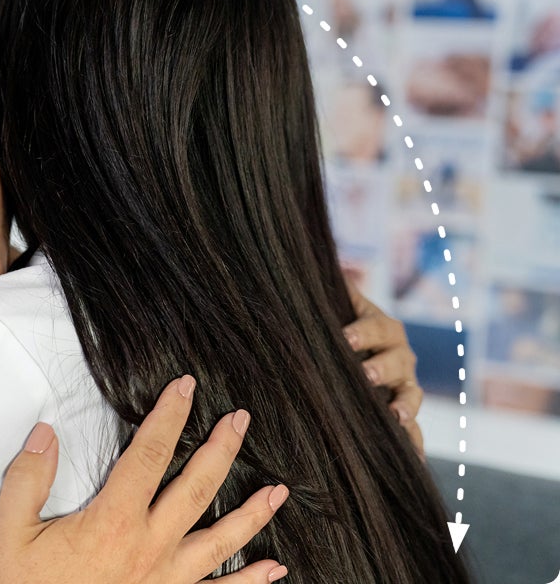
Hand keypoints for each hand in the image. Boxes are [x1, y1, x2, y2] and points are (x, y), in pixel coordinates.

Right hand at [0, 377, 288, 583]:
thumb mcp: (11, 535)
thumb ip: (26, 480)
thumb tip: (45, 435)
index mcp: (114, 521)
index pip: (150, 454)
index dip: (170, 416)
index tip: (185, 389)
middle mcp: (150, 547)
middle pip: (197, 487)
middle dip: (221, 449)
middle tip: (240, 421)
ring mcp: (167, 580)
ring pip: (222, 540)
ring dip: (253, 513)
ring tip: (278, 491)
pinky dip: (251, 581)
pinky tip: (273, 570)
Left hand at [342, 282, 423, 450]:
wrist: (358, 350)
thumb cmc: (340, 325)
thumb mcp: (335, 306)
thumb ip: (331, 289)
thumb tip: (306, 260)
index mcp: (382, 328)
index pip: (375, 327)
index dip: (362, 332)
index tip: (346, 338)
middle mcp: (400, 356)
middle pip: (397, 362)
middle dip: (383, 368)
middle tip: (366, 375)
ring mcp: (405, 386)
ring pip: (411, 396)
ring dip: (405, 406)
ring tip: (395, 416)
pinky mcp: (404, 413)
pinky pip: (414, 432)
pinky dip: (414, 445)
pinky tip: (414, 460)